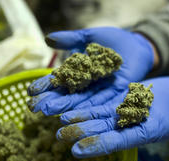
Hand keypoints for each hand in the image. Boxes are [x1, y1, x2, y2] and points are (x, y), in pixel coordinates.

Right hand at [27, 27, 154, 114]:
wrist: (138, 45)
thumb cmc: (115, 40)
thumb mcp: (92, 37)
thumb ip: (72, 40)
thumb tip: (47, 39)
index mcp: (81, 71)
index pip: (61, 80)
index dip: (46, 85)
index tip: (30, 91)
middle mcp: (89, 85)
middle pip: (68, 94)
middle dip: (51, 100)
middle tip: (34, 107)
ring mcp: (101, 91)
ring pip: (81, 101)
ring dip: (65, 107)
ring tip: (48, 111)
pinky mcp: (116, 95)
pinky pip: (101, 103)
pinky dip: (87, 109)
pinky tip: (73, 114)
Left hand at [56, 77, 168, 160]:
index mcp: (148, 133)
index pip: (120, 142)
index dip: (99, 145)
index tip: (78, 150)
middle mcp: (134, 125)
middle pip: (104, 130)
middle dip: (83, 134)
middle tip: (59, 137)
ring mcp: (129, 111)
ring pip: (101, 117)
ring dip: (81, 119)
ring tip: (60, 121)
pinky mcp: (127, 98)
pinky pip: (106, 103)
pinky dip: (91, 105)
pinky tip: (74, 107)